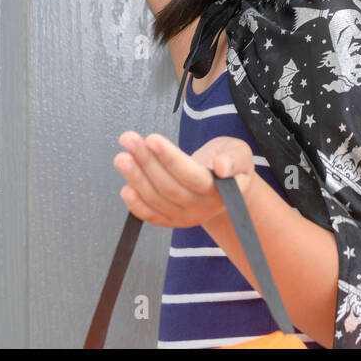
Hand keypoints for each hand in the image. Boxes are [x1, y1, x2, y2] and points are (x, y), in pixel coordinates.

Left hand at [114, 131, 253, 228]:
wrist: (225, 184)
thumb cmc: (229, 161)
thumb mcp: (239, 153)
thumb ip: (234, 158)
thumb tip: (221, 167)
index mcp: (223, 191)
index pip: (193, 176)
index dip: (171, 159)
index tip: (152, 139)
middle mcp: (203, 208)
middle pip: (170, 187)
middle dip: (146, 162)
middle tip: (128, 139)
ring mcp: (187, 217)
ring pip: (157, 200)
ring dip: (136, 178)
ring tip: (121, 157)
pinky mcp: (172, 220)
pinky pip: (152, 216)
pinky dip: (136, 205)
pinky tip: (125, 188)